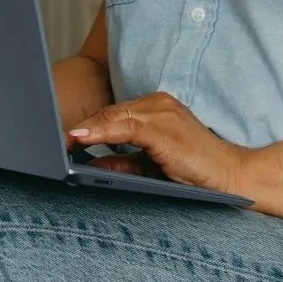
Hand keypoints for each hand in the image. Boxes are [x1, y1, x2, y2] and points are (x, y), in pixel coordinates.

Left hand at [68, 93, 258, 202]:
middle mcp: (159, 103)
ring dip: (85, 129)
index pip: (114, 114)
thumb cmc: (195, 173)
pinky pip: (124, 127)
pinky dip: (99, 132)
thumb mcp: (153, 166)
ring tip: (60, 140)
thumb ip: (125, 162)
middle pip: (110, 112)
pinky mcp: (162, 126)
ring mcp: (162, 112)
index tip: (63, 137)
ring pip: (113, 117)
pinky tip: (80, 138)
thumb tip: (90, 165)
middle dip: (83, 126)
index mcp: (158, 108)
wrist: (231, 178)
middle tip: (51, 137)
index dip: (88, 126)